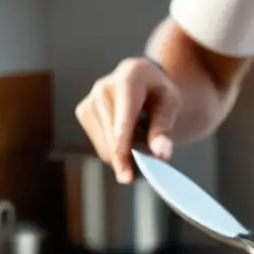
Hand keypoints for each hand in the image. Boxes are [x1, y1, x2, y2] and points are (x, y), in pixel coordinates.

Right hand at [75, 57, 180, 183]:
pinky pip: (100, 146)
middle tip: (153, 153)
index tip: (127, 176)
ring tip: (142, 134)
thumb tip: (161, 154)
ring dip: (126, 153)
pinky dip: (117, 150)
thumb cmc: (161, 95)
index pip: (124, 120)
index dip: (124, 149)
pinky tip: (127, 134)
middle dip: (132, 155)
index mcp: (130, 77)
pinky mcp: (83, 112)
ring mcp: (90, 99)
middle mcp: (104, 86)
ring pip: (106, 147)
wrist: (146, 82)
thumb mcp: (171, 107)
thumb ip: (164, 130)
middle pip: (113, 138)